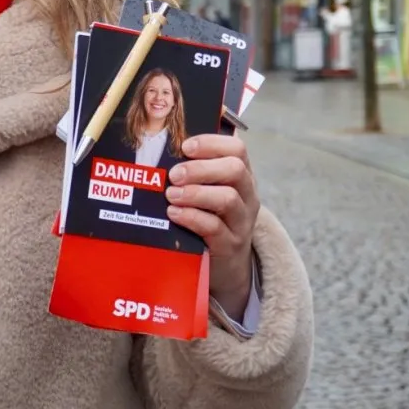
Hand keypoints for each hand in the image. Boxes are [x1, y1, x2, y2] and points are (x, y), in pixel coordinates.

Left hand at [165, 134, 259, 319]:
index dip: (211, 143)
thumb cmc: (210, 218)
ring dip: (195, 193)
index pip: (238, 149)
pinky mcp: (230, 245)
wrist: (226, 264)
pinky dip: (191, 217)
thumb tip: (161, 149)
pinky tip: (173, 213)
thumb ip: (195, 173)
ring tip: (171, 195)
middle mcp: (247, 196)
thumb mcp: (209, 192)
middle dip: (201, 168)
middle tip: (174, 175)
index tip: (185, 147)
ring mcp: (242, 221)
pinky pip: (214, 227)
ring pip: (227, 199)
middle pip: (235, 170)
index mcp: (242, 176)